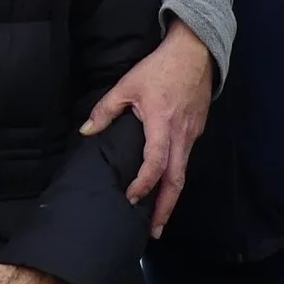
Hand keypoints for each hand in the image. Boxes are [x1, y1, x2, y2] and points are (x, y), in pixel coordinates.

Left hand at [79, 22, 213, 236]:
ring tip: (159, 219)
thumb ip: (106, 109)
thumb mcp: (127, 84)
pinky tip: (165, 186)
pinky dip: (176, 178)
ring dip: (171, 197)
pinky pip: (186, 160)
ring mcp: (192, 135)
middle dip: (165, 208)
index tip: (131, 198)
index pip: (155, 163)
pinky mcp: (196, 131)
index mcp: (161, 124)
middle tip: (155, 232)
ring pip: (183, 173)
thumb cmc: (160, 67)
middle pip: (176, 180)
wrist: (195, 52)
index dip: (143, 184)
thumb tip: (87, 132)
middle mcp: (180, 135)